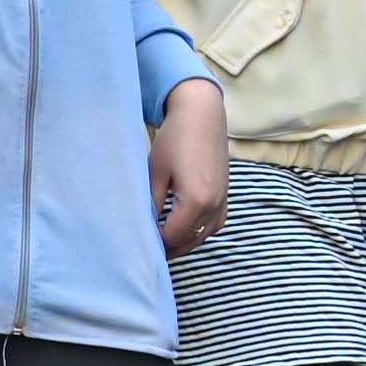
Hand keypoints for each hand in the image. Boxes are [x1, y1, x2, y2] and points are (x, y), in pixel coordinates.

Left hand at [150, 80, 228, 254]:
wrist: (202, 116)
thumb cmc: (174, 140)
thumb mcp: (155, 173)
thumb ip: (152, 204)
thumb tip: (144, 228)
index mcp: (196, 201)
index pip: (172, 237)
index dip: (155, 244)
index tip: (139, 245)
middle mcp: (214, 205)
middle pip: (189, 241)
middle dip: (169, 248)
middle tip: (147, 250)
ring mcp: (223, 201)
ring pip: (203, 236)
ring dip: (184, 242)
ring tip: (163, 242)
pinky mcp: (226, 195)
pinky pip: (214, 225)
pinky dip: (200, 231)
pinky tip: (184, 228)